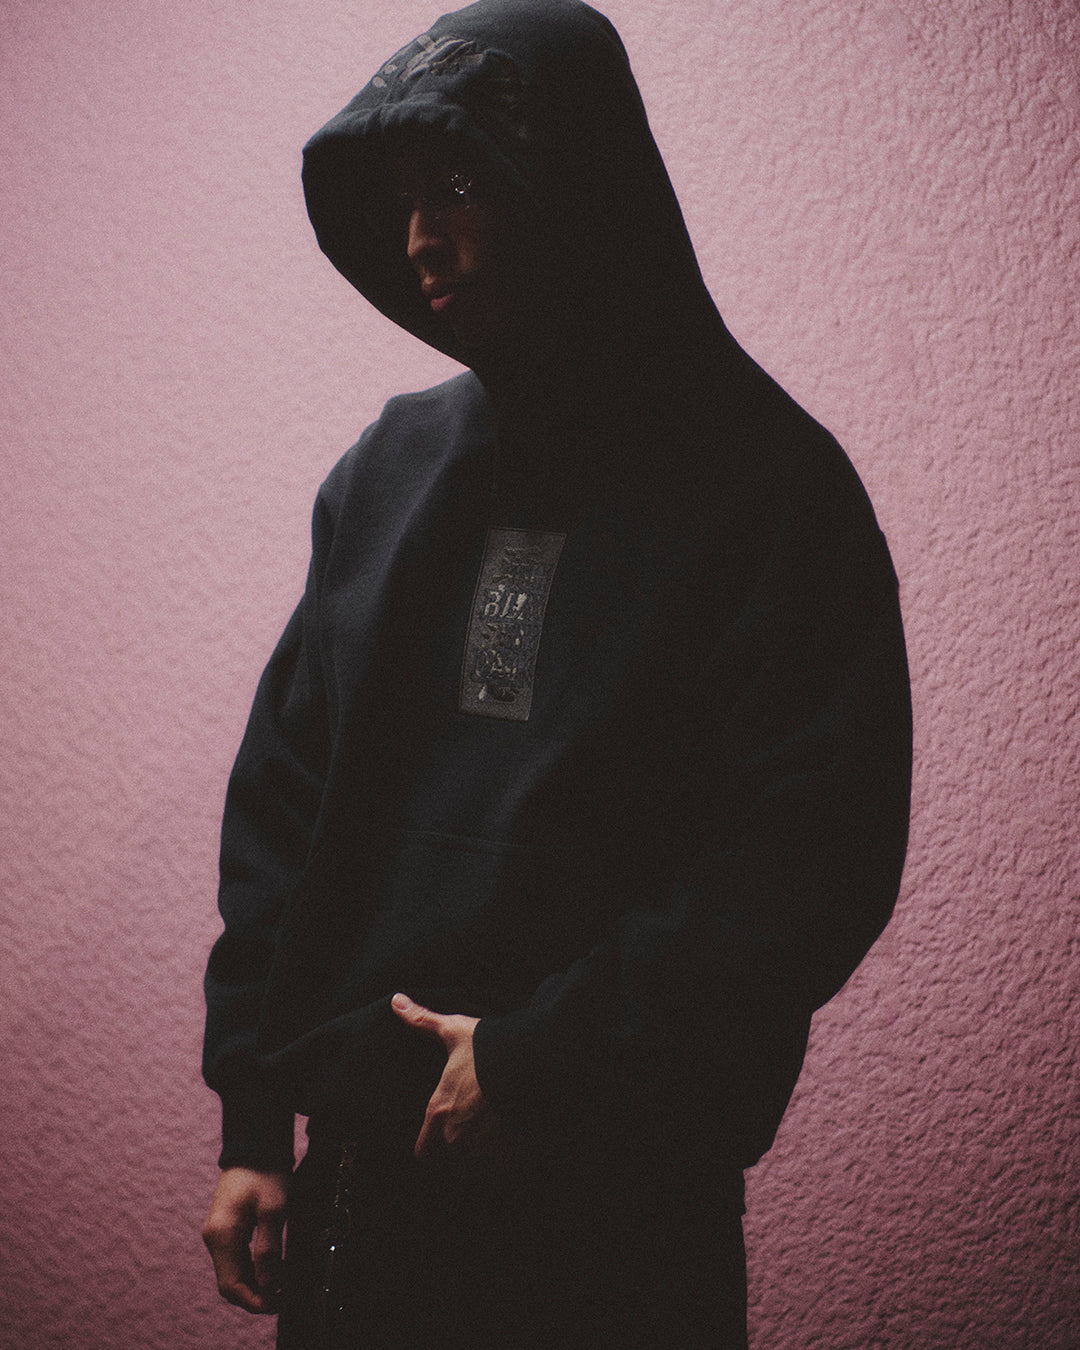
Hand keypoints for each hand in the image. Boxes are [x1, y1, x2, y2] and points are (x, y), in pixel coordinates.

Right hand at [202, 1166, 288, 1313]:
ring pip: (234, 1271)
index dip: (253, 1300)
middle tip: (285, 1296)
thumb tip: (268, 1284)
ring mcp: (218, 1233)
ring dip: (257, 1282)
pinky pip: (237, 1258)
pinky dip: (254, 1268)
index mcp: (222, 1235)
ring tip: (285, 1282)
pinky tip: (275, 1266)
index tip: (277, 1304)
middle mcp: (214, 1237)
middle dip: (256, 1294)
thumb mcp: (274, 1209)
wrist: (255, 1144)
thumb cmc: (266, 1172)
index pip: (230, 1284)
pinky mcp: (226, 1228)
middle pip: (230, 1281)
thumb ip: (268, 1249)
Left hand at [391, 992, 508, 1165]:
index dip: (431, 1147)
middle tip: (471, 1138)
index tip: (443, 1135)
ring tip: (493, 1143)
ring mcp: (485, 1145)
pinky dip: (509, 1159)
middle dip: (459, 1157)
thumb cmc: (485, 1044)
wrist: (528, 1055)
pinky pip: (505, 1167)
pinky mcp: (511, 1148)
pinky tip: (514, 1142)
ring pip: (477, 1171)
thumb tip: (395, 1000)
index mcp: (438, 1112)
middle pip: (450, 1167)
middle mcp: (457, 1136)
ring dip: (483, 1162)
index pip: (423, 1153)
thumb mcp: (452, 1030)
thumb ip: (422, 1021)